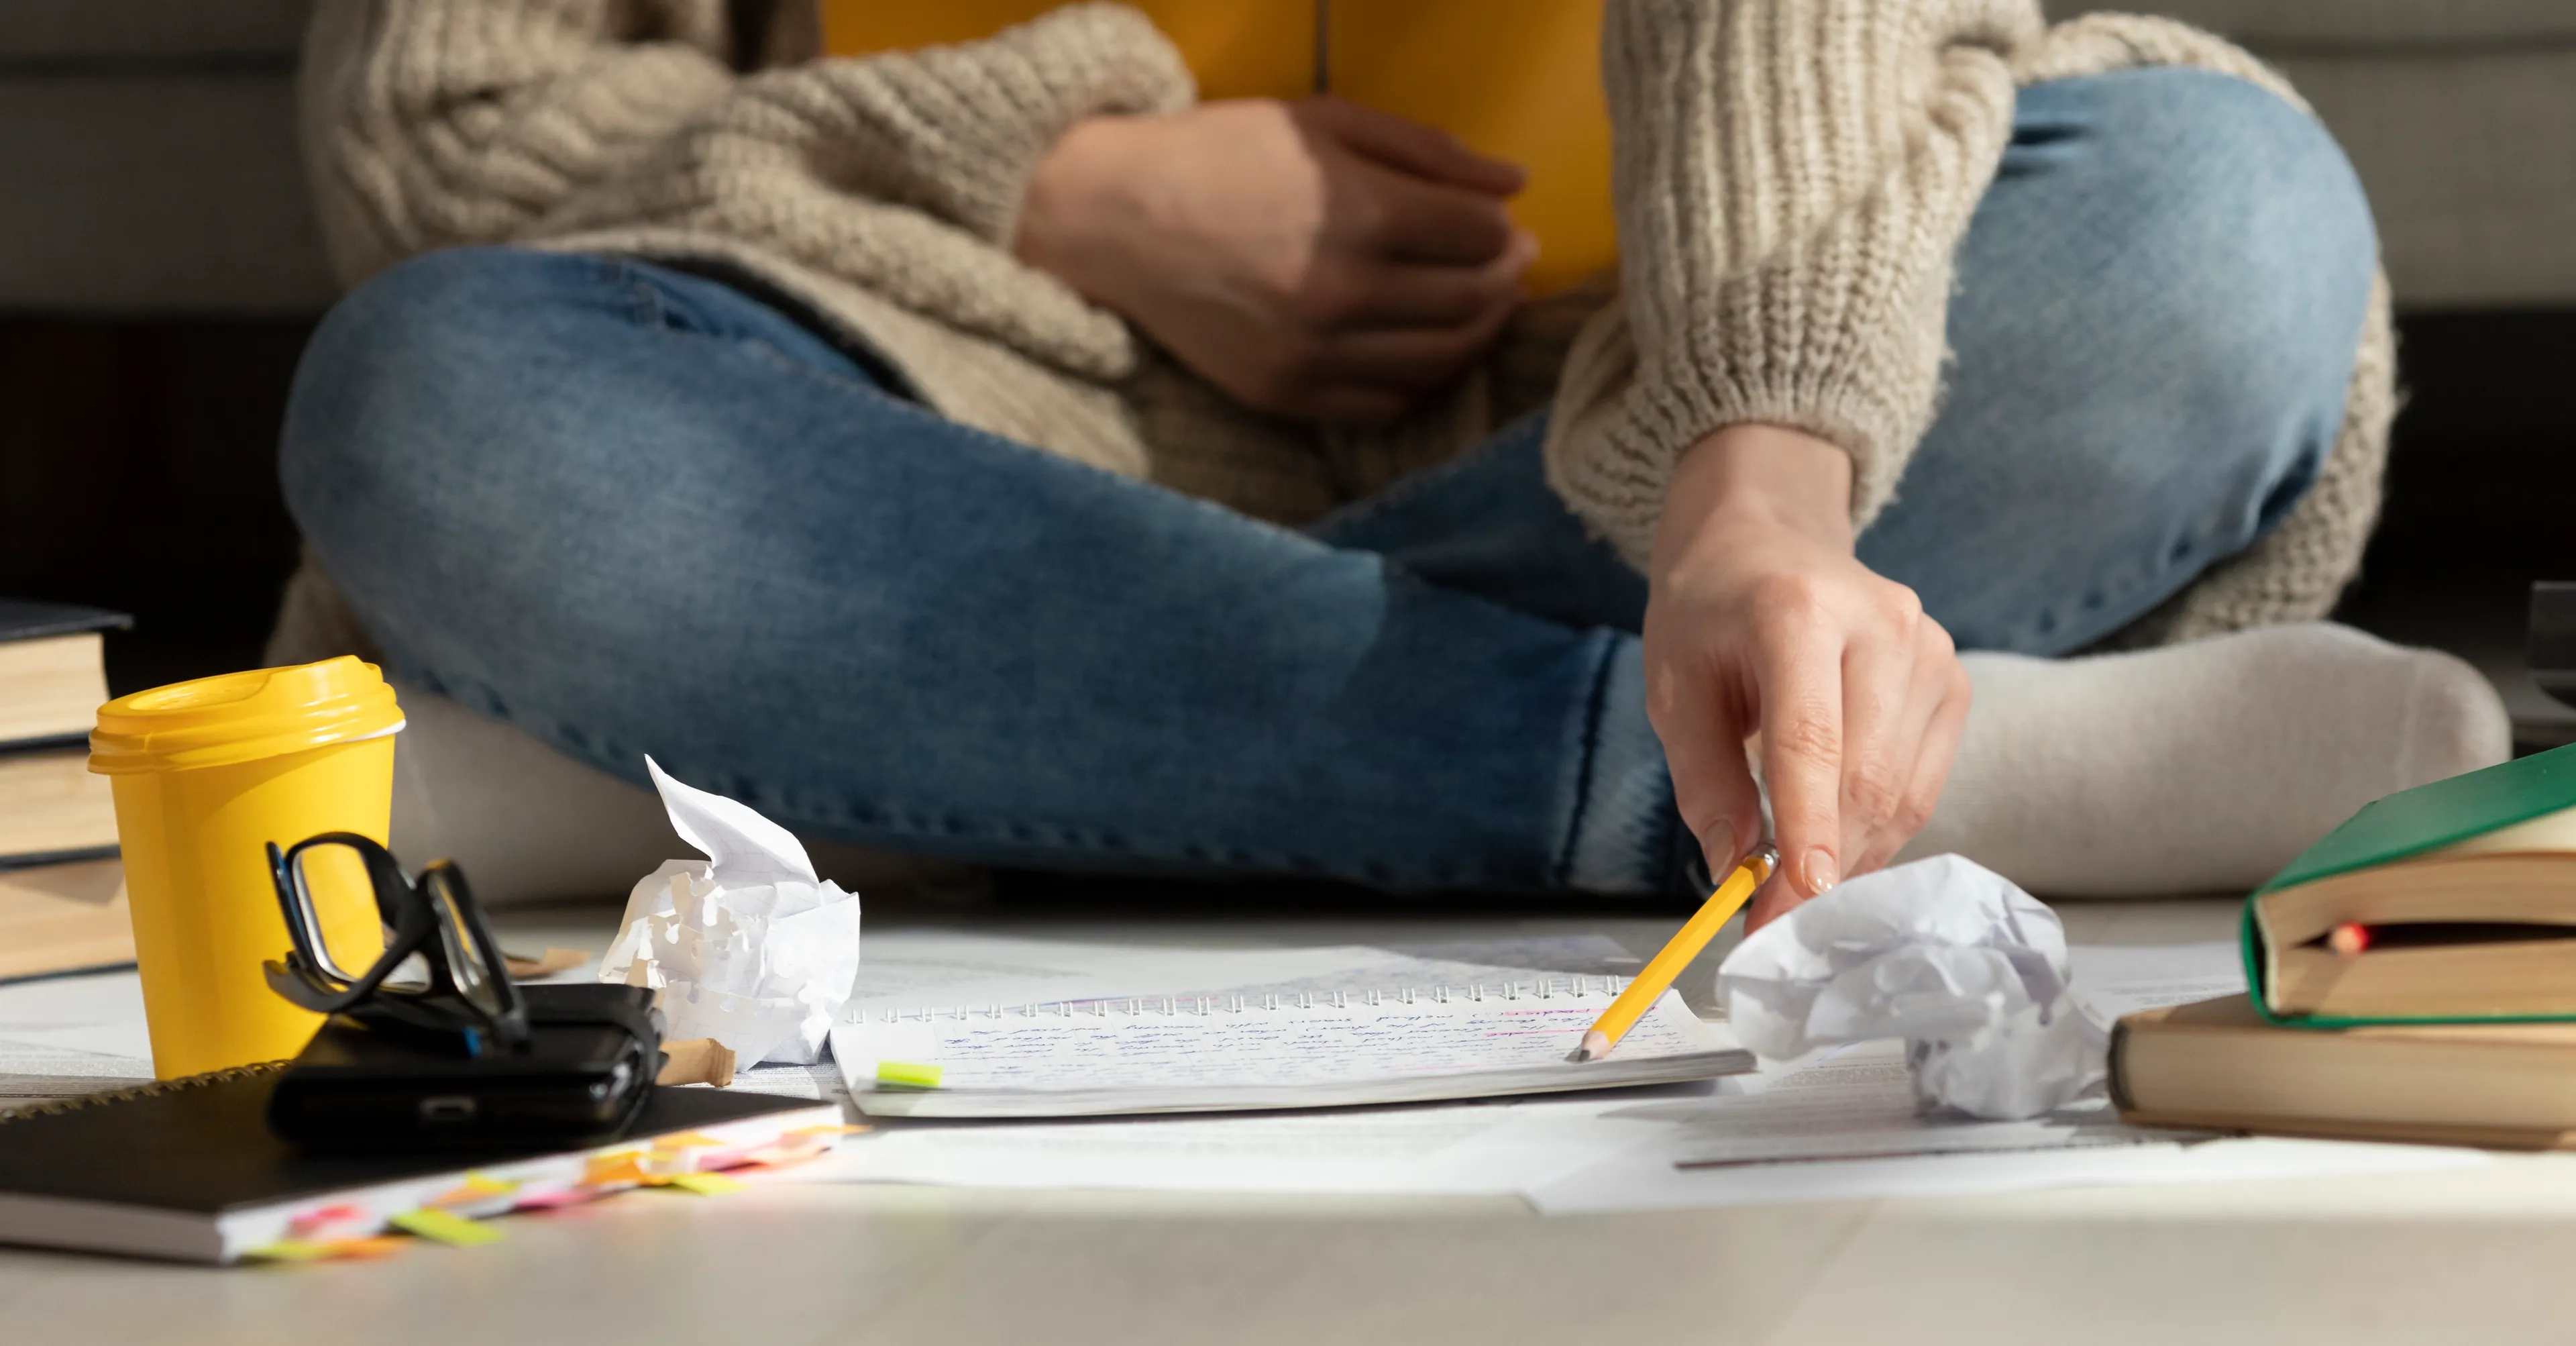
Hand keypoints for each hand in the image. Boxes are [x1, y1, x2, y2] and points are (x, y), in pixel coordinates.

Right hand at [1015, 96, 1535, 422]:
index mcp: (1360, 214)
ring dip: (1477, 333)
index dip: (1502, 227)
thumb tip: (1514, 186)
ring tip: (1478, 305)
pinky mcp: (1285, 395)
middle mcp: (1344, 294)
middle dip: (1504, 279)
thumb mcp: (1324, 121)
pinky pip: (1384, 407)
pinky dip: (1420, 381)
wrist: (1115, 219)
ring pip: (1439, 361)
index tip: (1501, 222)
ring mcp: (1314, 354)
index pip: (1478, 236)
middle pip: (1471, 300)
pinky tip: (1421, 349)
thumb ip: (1425, 150)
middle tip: (1506, 263)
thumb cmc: (1224, 154)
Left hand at [1644, 425, 1972, 929]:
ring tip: (1794, 883)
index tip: (1792, 898)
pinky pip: (1922, 782)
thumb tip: (1736, 868)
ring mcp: (1928, 647)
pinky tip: (1835, 839)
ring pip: (1900, 790)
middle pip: (1865, 775)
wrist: (1766, 541)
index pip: (1811, 738)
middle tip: (1772, 919)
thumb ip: (1704, 780)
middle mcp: (1880, 622)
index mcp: (1797, 610)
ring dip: (1849, 854)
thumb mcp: (1675, 688)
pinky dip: (1878, 828)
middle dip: (1822, 863)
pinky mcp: (1951, 678)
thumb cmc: (1710, 614)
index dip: (1806, 827)